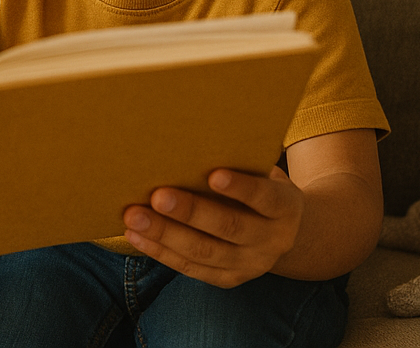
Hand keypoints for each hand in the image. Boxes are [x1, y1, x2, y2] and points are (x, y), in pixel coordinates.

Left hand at [123, 167, 303, 287]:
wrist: (284, 229)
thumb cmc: (259, 182)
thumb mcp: (261, 171)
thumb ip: (238, 161)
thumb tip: (186, 139)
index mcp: (285, 207)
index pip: (264, 197)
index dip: (241, 187)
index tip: (214, 174)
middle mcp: (272, 241)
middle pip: (229, 228)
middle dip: (190, 212)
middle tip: (157, 196)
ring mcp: (250, 265)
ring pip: (204, 253)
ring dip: (165, 234)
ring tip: (134, 216)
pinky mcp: (229, 279)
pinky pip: (190, 268)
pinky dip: (160, 251)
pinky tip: (136, 235)